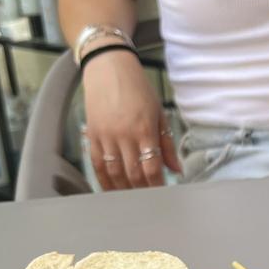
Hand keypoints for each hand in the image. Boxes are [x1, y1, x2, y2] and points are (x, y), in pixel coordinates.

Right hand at [81, 51, 181, 189]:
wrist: (108, 68)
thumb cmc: (138, 88)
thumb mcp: (159, 112)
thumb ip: (167, 143)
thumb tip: (176, 169)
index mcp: (144, 129)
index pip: (152, 167)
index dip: (157, 184)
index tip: (163, 193)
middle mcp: (124, 135)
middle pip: (133, 174)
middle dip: (142, 190)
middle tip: (149, 200)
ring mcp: (105, 136)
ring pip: (114, 173)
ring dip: (124, 190)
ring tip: (132, 198)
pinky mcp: (92, 135)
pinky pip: (97, 164)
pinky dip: (104, 180)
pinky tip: (111, 190)